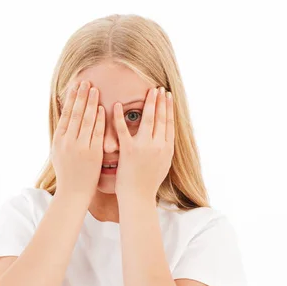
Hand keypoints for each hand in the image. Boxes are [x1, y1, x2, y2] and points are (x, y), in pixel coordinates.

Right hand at [51, 80, 104, 201]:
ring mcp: (80, 147)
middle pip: (75, 114)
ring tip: (94, 89)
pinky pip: (97, 133)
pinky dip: (99, 119)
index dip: (71, 99)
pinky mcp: (93, 153)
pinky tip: (102, 108)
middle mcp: (68, 142)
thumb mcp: (58, 153)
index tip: (75, 86)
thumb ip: (62, 135)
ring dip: (90, 103)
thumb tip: (64, 118)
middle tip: (86, 81)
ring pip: (86, 120)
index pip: (65, 114)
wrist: (73, 193)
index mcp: (58, 140)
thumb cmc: (67, 174)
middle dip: (81, 96)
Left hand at [113, 86, 174, 200]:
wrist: (138, 198)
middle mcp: (158, 146)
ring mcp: (144, 147)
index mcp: (167, 149)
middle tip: (159, 88)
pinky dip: (119, 116)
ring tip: (148, 91)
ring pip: (148, 120)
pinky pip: (123, 129)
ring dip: (148, 103)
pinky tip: (117, 104)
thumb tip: (165, 137)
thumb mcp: (162, 165)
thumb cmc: (147, 183)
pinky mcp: (128, 151)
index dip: (169, 108)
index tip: (168, 95)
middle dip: (160, 101)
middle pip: (161, 118)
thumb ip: (164, 149)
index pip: (169, 123)